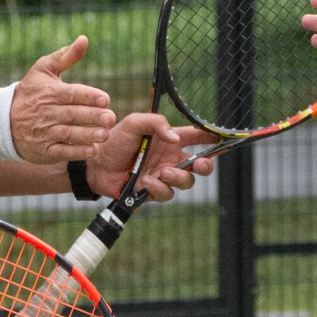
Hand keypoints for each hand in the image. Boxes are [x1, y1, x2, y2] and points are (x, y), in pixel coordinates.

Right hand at [9, 36, 114, 162]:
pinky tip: (93, 150)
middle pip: (73, 114)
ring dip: (88, 135)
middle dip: (93, 116)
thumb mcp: (43, 69)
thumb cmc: (30, 92)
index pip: (73, 94)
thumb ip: (66, 56)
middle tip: (111, 118)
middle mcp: (48, 112)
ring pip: (69, 134)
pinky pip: (63, 151)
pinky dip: (77, 152)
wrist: (3, 120)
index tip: (105, 100)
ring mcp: (46, 132)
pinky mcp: (45, 150)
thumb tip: (84, 39)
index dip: (90, 97)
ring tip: (105, 134)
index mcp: (51, 92)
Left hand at [85, 114, 215, 201]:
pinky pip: (167, 194)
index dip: (210, 138)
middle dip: (205, 166)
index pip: (195, 138)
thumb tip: (176, 139)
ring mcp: (162, 176)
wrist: (95, 164)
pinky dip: (159, 188)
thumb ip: (156, 123)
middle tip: (201, 164)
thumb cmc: (114, 140)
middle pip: (199, 165)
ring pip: (186, 182)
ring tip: (164, 172)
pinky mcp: (153, 192)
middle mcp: (169, 158)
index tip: (220, 139)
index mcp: (168, 140)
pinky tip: (146, 182)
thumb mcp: (134, 123)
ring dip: (179, 178)